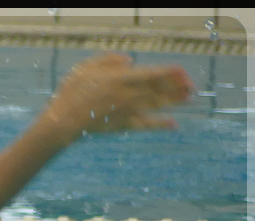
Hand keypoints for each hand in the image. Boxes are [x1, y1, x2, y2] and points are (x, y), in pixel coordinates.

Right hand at [42, 52, 194, 138]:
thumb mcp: (85, 68)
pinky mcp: (123, 125)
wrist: (63, 121)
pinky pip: (146, 125)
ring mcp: (128, 111)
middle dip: (177, 86)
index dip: (170, 72)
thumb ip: (108, 60)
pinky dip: (160, 125)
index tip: (182, 71)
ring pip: (157, 104)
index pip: (153, 74)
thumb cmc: (71, 93)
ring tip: (188, 98)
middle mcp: (130, 94)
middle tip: (190, 85)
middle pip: (159, 89)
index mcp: (122, 79)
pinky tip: (173, 125)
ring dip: (175, 101)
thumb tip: (129, 61)